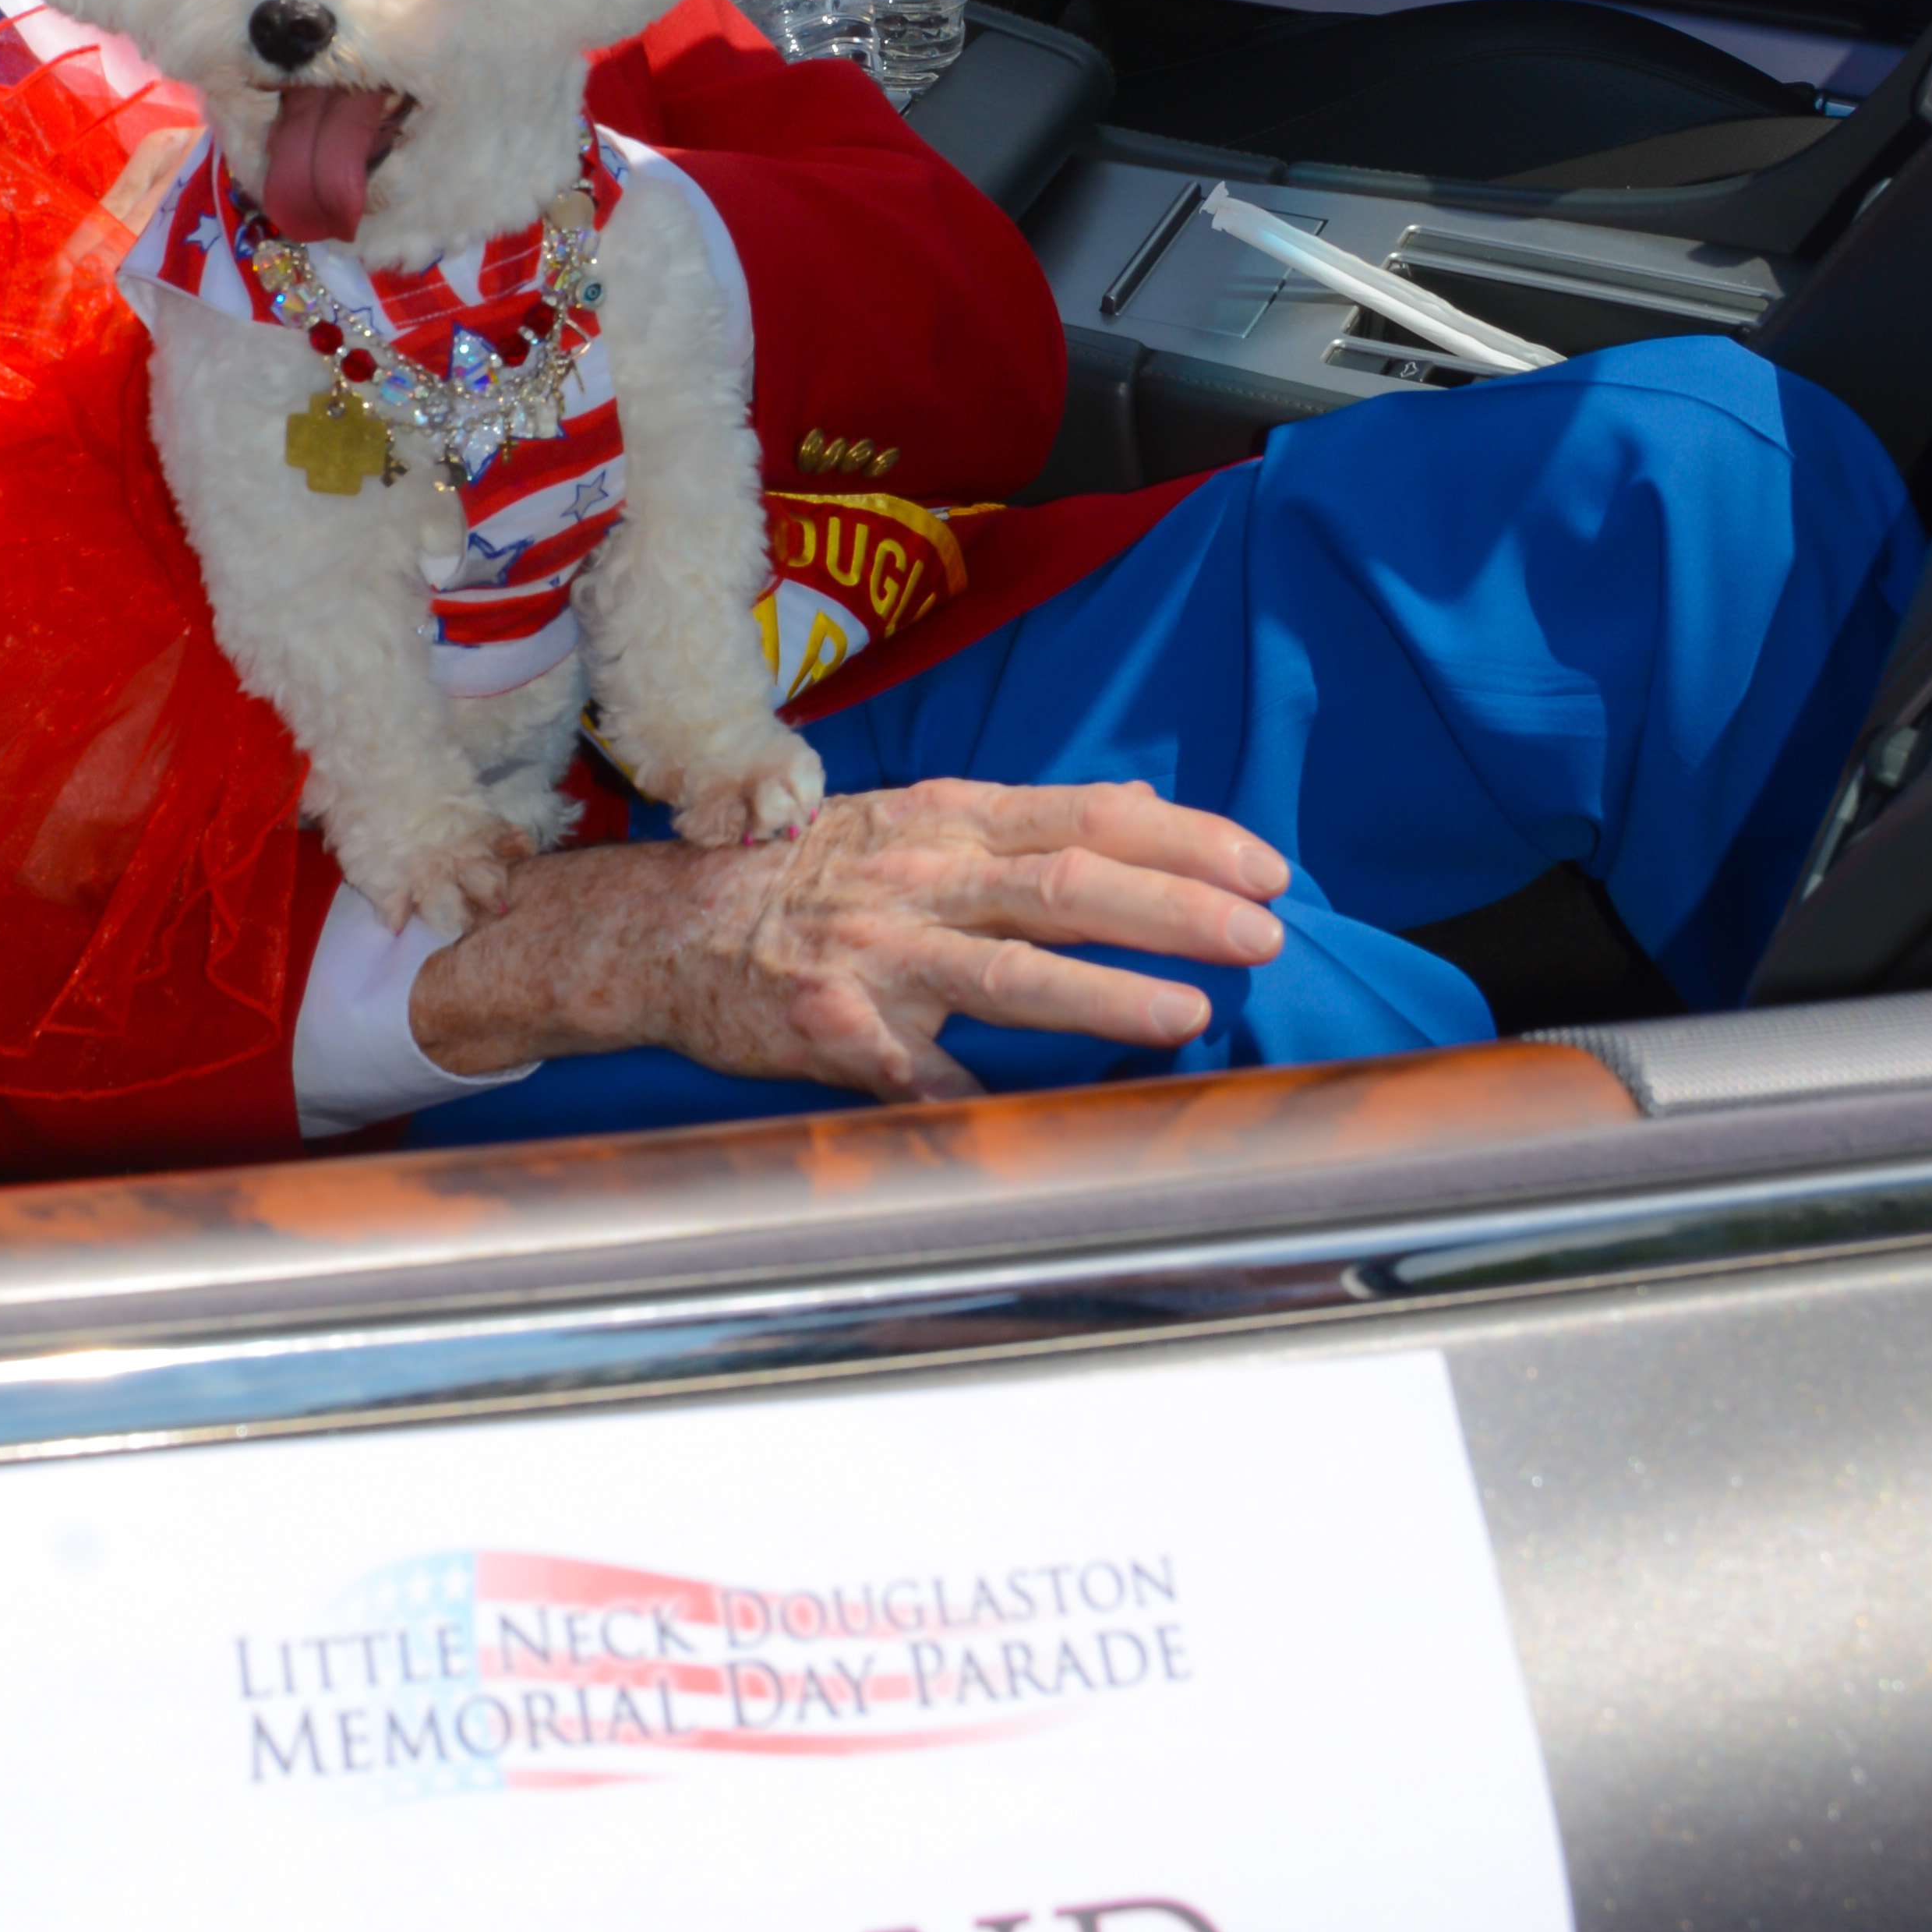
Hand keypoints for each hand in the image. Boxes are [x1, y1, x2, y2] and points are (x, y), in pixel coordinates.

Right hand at [410, 776, 1289, 1105]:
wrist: (665, 926)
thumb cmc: (812, 873)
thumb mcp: (922, 818)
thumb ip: (1033, 819)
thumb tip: (1150, 805)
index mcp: (949, 822)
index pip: (1087, 820)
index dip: (1185, 842)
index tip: (1267, 868)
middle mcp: (919, 879)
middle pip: (1062, 886)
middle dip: (1173, 910)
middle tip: (1265, 934)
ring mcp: (875, 956)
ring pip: (1002, 975)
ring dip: (1100, 996)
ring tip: (1187, 1015)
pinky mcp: (829, 1030)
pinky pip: (911, 1074)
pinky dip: (968, 1097)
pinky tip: (1032, 1127)